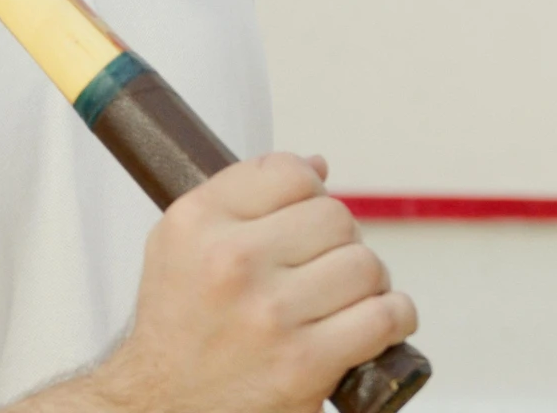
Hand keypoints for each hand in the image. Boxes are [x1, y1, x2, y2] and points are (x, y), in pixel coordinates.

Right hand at [77, 153, 417, 412]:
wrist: (163, 404)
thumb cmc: (179, 326)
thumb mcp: (180, 243)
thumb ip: (241, 195)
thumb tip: (317, 168)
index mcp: (198, 222)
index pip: (290, 173)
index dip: (309, 193)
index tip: (304, 219)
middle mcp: (231, 261)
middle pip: (336, 217)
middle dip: (338, 242)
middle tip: (322, 268)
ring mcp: (270, 313)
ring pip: (366, 264)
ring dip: (368, 282)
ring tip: (344, 299)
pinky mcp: (305, 363)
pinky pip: (385, 316)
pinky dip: (393, 317)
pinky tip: (374, 323)